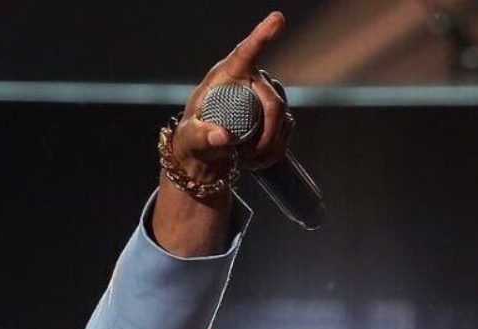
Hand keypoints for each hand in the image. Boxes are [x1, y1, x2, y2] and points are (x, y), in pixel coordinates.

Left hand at [169, 12, 291, 180]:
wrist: (204, 156)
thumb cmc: (191, 141)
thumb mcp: (190, 140)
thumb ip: (202, 137)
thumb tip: (222, 136)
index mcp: (224, 76)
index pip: (246, 53)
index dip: (262, 36)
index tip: (277, 19)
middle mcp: (248, 79)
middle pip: (272, 99)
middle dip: (267, 132)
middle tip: (248, 158)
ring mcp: (263, 94)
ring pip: (282, 115)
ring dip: (269, 143)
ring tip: (246, 160)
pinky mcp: (272, 111)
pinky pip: (286, 127)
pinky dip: (274, 148)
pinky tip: (257, 159)